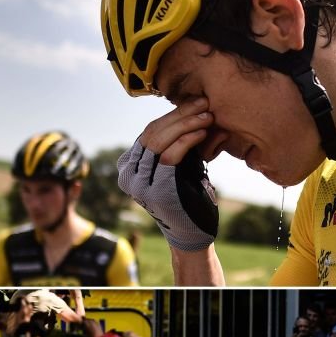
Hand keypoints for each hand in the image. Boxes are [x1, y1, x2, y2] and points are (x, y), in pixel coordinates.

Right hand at [117, 101, 217, 250]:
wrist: (191, 234)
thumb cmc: (186, 197)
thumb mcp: (177, 165)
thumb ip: (177, 142)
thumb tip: (195, 107)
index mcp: (129, 166)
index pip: (149, 132)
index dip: (173, 114)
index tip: (196, 102)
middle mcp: (128, 175)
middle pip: (152, 134)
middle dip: (180, 115)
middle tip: (204, 104)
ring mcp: (139, 185)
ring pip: (160, 142)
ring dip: (186, 125)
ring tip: (207, 116)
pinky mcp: (156, 192)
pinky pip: (169, 157)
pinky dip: (186, 141)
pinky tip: (202, 132)